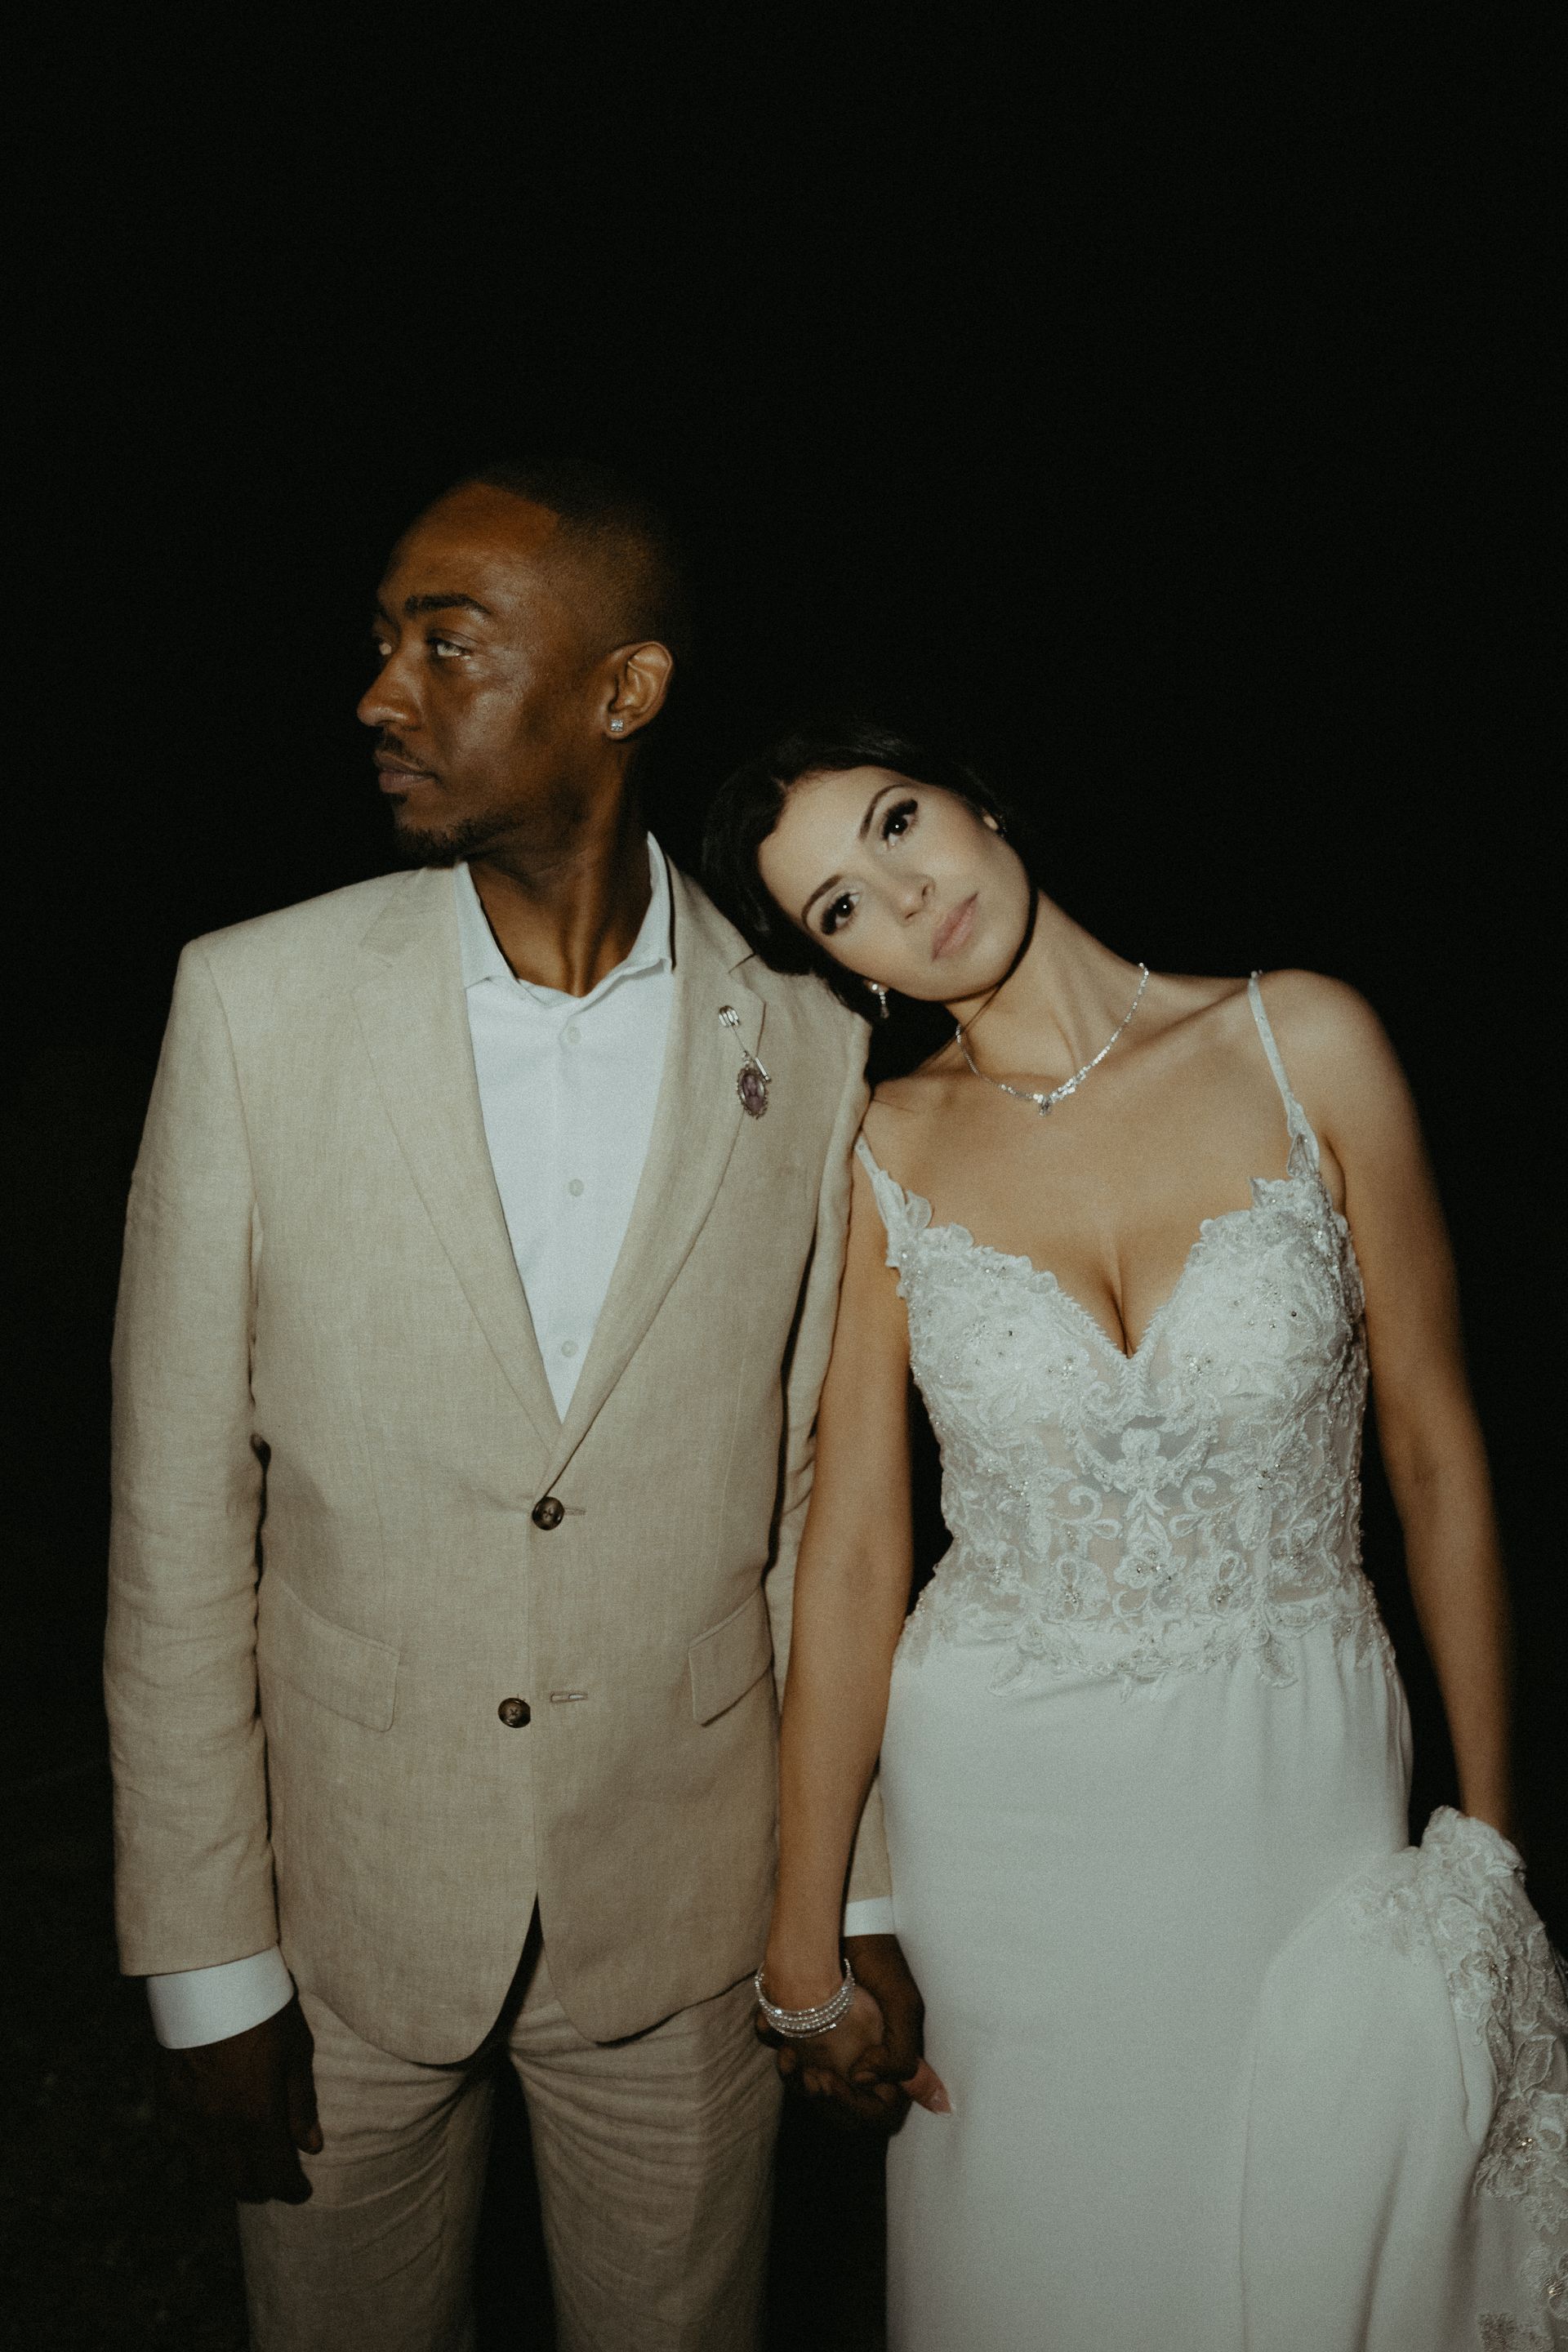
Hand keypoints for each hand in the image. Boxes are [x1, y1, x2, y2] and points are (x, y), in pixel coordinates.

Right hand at [153, 1994, 321, 2203]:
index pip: (276, 2176)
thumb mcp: (296, 2050)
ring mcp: (188, 2116)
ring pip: (208, 2169)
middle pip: (239, 2182)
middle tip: (277, 2183)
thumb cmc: (264, 2008)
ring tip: (249, 2169)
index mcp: (257, 2116)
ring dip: (231, 2176)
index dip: (291, 2190)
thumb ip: (302, 2103)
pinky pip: (183, 2142)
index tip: (302, 2192)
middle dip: (262, 2189)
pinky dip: (202, 2151)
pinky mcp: (167, 2100)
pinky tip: (215, 2143)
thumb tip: (311, 2147)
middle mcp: (219, 2126)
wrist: (209, 1977)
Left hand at [760, 1934, 947, 2132]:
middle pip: (836, 2104)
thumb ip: (899, 2056)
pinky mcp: (797, 2016)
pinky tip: (770, 2023)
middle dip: (818, 2095)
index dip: (857, 2108)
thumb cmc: (874, 1959)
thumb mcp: (903, 2005)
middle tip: (810, 2076)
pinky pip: (779, 2042)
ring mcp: (825, 2035)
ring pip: (804, 2079)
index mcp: (886, 2056)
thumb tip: (865, 2081)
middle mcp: (855, 2051)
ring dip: (792, 2075)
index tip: (837, 2084)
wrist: (841, 1915)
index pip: (878, 2111)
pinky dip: (771, 2037)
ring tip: (788, 2056)